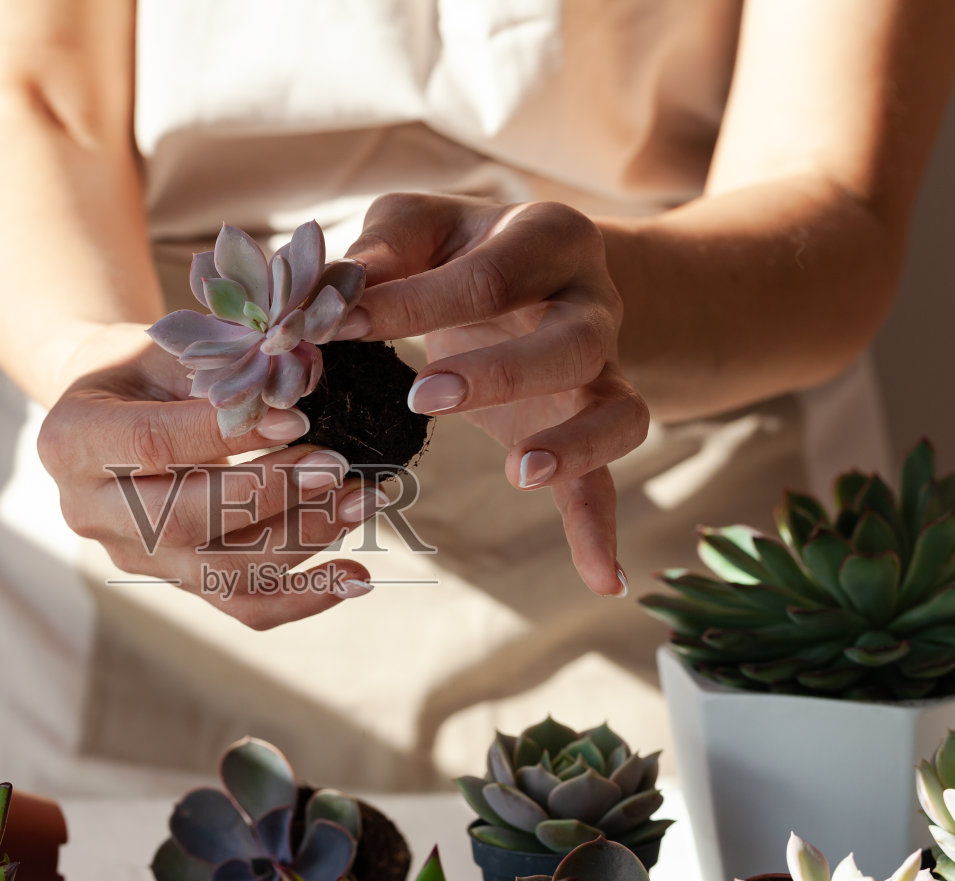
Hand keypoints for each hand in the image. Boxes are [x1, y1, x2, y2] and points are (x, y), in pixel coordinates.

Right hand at [36, 324, 385, 628]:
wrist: (112, 409)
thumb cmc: (144, 366)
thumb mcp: (166, 346)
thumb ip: (219, 368)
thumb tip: (303, 385)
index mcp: (73, 440)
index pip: (153, 445)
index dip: (224, 436)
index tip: (296, 418)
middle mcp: (92, 512)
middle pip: (184, 521)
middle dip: (270, 495)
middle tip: (336, 467)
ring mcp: (135, 556)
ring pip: (221, 572)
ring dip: (301, 539)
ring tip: (361, 501)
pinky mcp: (176, 581)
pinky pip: (242, 605)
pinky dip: (304, 597)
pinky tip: (356, 578)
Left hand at [341, 194, 646, 596]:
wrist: (532, 268)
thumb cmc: (457, 246)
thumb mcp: (419, 225)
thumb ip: (382, 249)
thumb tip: (335, 290)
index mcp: (547, 238)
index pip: (487, 274)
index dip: (413, 300)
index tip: (340, 324)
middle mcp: (593, 303)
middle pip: (572, 341)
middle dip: (501, 370)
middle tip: (424, 395)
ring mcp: (605, 370)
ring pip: (619, 411)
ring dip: (576, 445)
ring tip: (521, 474)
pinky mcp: (592, 425)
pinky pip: (610, 480)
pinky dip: (604, 531)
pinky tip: (602, 580)